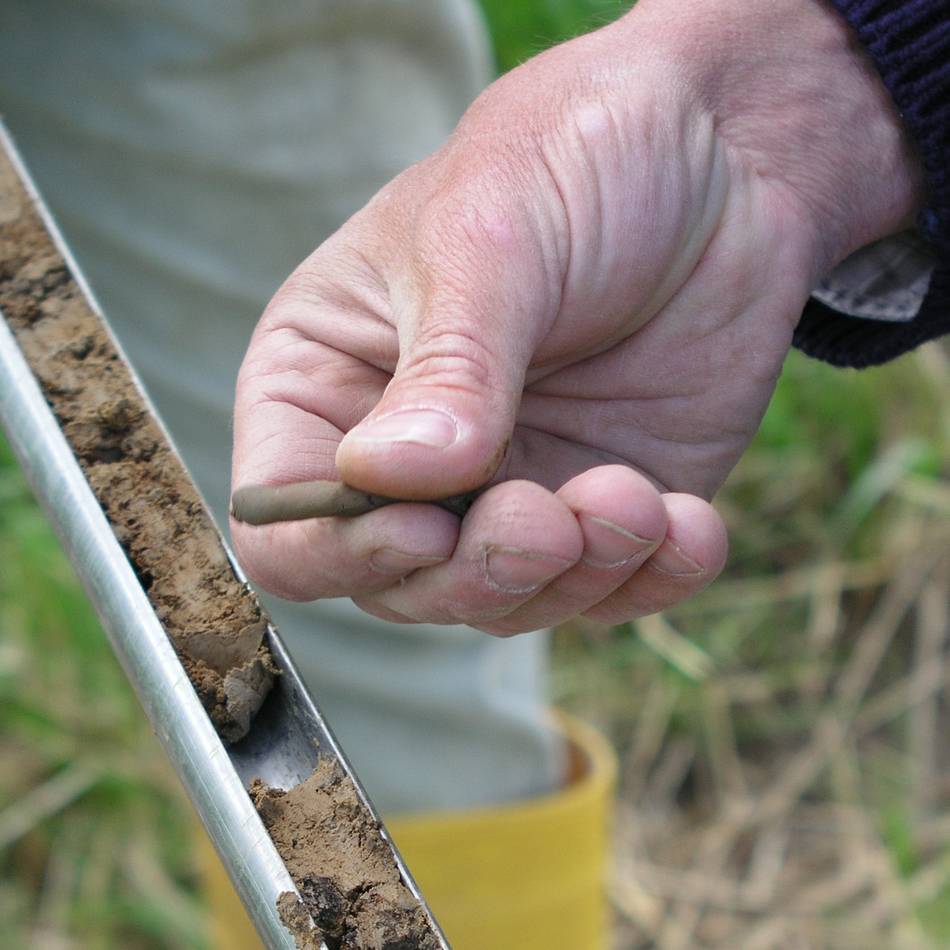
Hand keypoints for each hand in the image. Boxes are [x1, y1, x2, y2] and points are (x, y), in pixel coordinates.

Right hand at [231, 0, 921, 633]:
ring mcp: (508, 483)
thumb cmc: (573, 156)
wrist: (720, 148)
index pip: (284, 516)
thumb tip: (384, 477)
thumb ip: (445, 366)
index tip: (425, 522)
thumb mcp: (491, 236)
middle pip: (401, 581)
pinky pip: (613, 586)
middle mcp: (410, 450)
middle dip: (479, 570)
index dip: (341, 547)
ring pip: (508, 599)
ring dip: (573, 575)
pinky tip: (689, 526)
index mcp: (330, 378)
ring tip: (634, 498)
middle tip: (547, 518)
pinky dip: (651, 578)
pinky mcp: (602, 499)